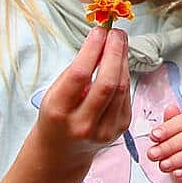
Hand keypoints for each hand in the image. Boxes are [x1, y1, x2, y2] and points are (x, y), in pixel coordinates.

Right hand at [32, 26, 131, 169]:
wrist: (62, 152)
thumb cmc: (57, 115)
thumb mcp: (55, 93)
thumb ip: (77, 70)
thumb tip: (101, 42)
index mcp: (60, 112)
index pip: (80, 75)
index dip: (92, 50)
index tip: (99, 31)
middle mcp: (83, 124)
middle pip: (107, 83)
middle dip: (114, 52)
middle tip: (116, 32)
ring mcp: (105, 130)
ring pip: (121, 87)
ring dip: (123, 60)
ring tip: (120, 42)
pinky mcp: (120, 128)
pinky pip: (126, 95)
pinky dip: (124, 74)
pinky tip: (120, 62)